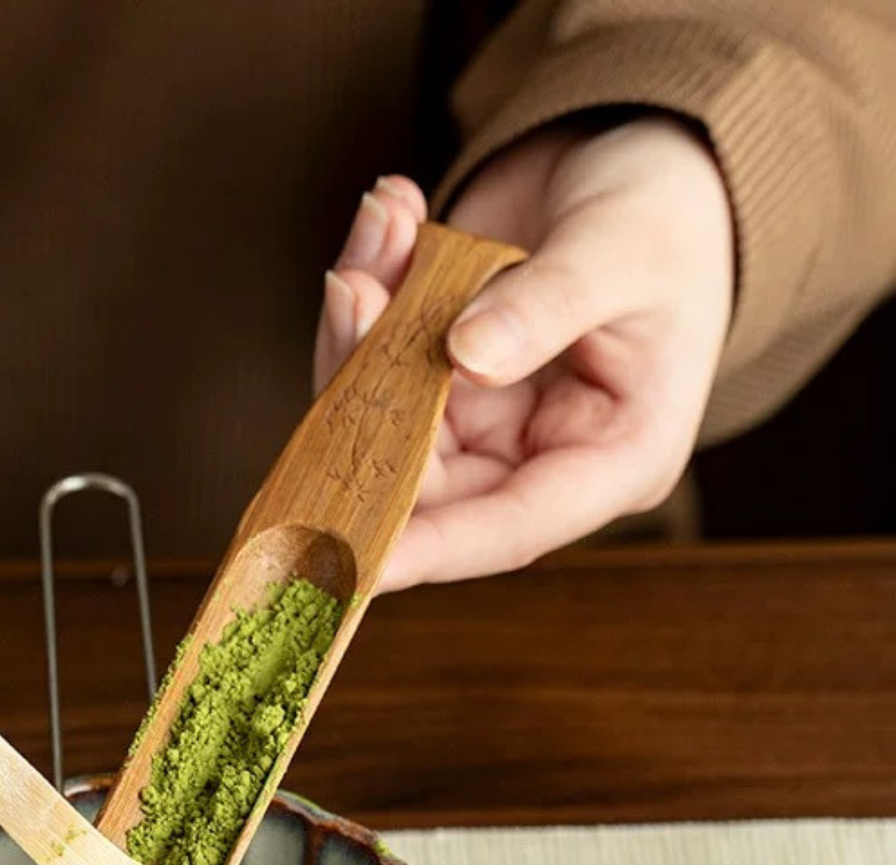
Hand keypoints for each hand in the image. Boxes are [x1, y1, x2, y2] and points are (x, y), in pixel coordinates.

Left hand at [314, 117, 734, 588]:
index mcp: (614, 460)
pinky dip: (371, 285)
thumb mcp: (624, 252)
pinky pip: (376, 355)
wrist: (646, 158)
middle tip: (353, 290)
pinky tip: (388, 217)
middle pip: (422, 473)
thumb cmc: (667, 215)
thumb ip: (548, 304)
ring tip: (379, 229)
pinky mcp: (439, 374)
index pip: (510, 527)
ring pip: (382, 413)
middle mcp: (536, 456)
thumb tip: (464, 357)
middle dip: (369, 386)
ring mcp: (481, 417)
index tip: (348, 557)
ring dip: (359, 324)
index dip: (428, 547)